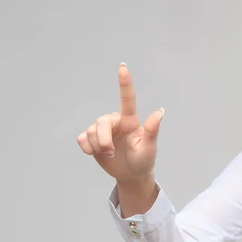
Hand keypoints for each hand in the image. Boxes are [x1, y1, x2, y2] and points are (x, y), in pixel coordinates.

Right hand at [77, 63, 164, 182]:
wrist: (131, 175)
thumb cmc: (144, 160)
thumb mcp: (150, 148)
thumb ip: (152, 130)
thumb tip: (160, 111)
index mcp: (130, 121)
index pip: (127, 99)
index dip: (125, 82)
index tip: (123, 66)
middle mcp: (116, 122)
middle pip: (101, 122)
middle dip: (103, 140)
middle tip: (112, 152)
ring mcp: (103, 130)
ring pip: (90, 132)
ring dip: (97, 146)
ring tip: (109, 154)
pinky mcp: (91, 139)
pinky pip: (81, 139)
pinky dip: (87, 148)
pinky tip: (97, 153)